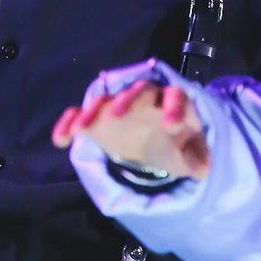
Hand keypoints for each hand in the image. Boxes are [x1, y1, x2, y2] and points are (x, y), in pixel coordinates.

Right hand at [52, 79, 209, 180]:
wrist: (156, 143)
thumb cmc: (177, 145)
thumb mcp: (192, 156)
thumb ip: (198, 160)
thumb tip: (200, 168)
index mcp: (173, 103)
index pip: (176, 97)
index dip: (174, 109)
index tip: (170, 127)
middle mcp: (145, 99)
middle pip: (137, 92)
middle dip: (126, 102)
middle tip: (116, 118)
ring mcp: (119, 106)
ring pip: (105, 100)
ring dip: (92, 111)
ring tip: (81, 130)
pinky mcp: (98, 119)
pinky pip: (80, 114)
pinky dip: (69, 123)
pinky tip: (60, 139)